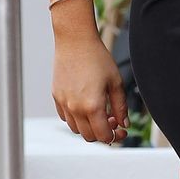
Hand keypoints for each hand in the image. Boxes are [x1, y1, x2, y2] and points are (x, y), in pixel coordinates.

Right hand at [52, 30, 130, 144]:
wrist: (75, 41)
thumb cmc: (97, 58)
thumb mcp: (116, 83)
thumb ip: (120, 107)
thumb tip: (123, 124)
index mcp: (92, 106)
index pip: (104, 136)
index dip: (116, 137)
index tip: (122, 130)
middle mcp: (75, 108)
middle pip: (89, 136)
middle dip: (103, 133)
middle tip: (112, 121)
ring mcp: (63, 103)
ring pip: (76, 129)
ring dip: (89, 127)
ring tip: (99, 112)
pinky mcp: (56, 97)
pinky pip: (66, 117)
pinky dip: (76, 118)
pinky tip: (85, 105)